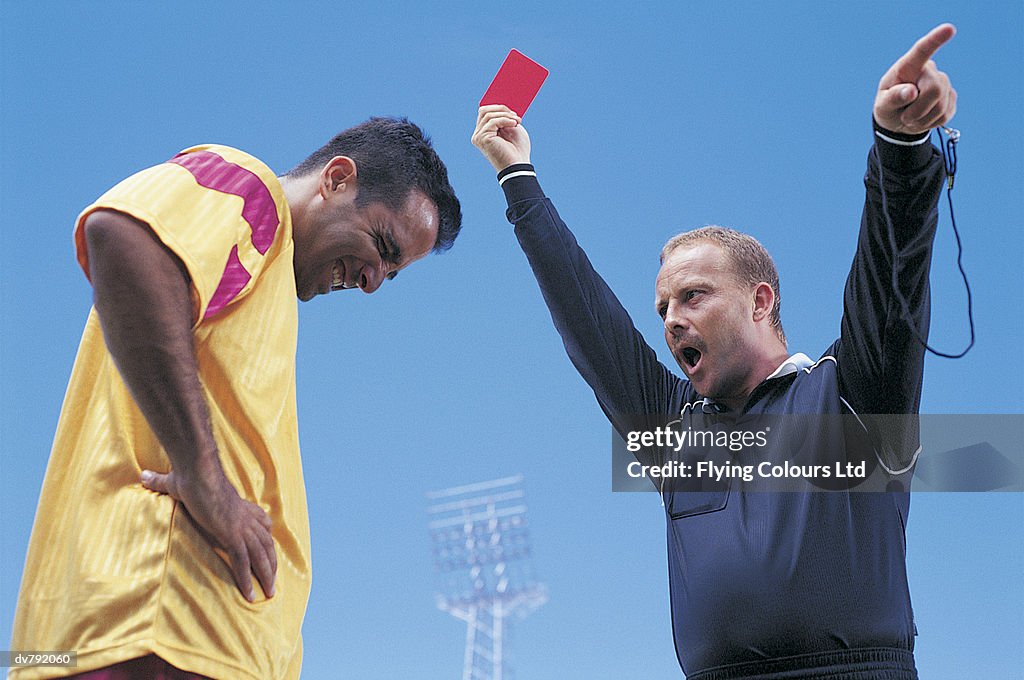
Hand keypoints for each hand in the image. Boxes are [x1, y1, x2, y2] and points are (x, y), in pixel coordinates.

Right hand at [142, 464, 275, 601]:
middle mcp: (245, 517)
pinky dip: (247, 579)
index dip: (266, 535)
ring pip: (260, 555)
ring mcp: (241, 526)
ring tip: (268, 593)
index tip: (269, 547)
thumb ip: (162, 482)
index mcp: (238, 505)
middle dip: (271, 563)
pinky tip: (250, 595)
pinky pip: (243, 562)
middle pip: (266, 543)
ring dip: (266, 575)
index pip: (262, 522)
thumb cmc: (188, 475)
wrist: (195, 472)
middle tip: (273, 581)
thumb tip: (144, 476)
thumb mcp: (176, 482)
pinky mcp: (232, 534)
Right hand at [472, 105, 531, 170]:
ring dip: (506, 115)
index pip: (485, 113)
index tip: (512, 109)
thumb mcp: (513, 128)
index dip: (498, 107)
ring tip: (517, 121)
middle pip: (484, 111)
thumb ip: (506, 117)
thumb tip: (504, 106)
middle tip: (515, 113)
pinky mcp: (482, 138)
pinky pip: (493, 121)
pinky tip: (514, 124)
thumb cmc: (517, 150)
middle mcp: (478, 134)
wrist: (518, 166)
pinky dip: (505, 120)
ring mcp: (478, 137)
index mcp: (484, 132)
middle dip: (501, 109)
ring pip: (489, 115)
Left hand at [873, 23, 956, 134]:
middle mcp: (928, 70)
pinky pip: (945, 115)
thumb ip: (893, 98)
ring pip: (941, 105)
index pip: (922, 51)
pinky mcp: (951, 97)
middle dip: (919, 110)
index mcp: (908, 66)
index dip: (936, 39)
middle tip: (905, 117)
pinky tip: (922, 119)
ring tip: (911, 117)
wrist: (899, 122)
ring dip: (922, 119)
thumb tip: (911, 92)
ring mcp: (943, 83)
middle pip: (935, 89)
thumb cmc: (888, 107)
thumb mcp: (882, 106)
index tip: (949, 29)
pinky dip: (930, 123)